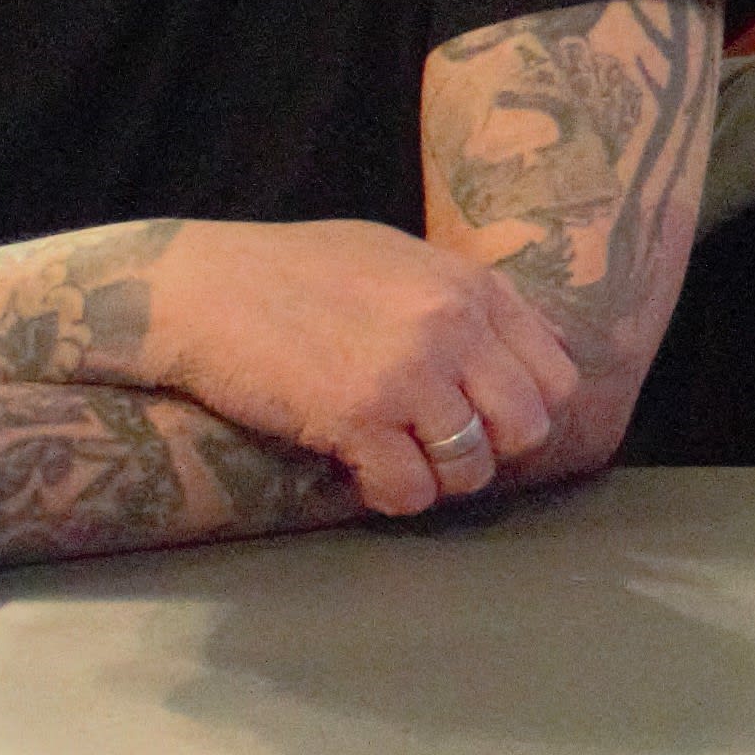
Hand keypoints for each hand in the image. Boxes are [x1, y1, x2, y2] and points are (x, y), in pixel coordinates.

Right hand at [140, 221, 578, 515]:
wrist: (198, 287)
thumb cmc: (292, 271)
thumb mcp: (400, 259)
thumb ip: (464, 300)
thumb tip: (524, 345)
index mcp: (471, 286)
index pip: (557, 373)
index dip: (528, 409)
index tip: (489, 420)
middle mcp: (453, 326)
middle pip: (529, 426)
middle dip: (493, 451)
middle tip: (444, 449)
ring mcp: (408, 373)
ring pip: (473, 467)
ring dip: (440, 479)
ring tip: (400, 461)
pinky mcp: (357, 417)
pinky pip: (411, 490)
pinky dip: (392, 495)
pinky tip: (362, 473)